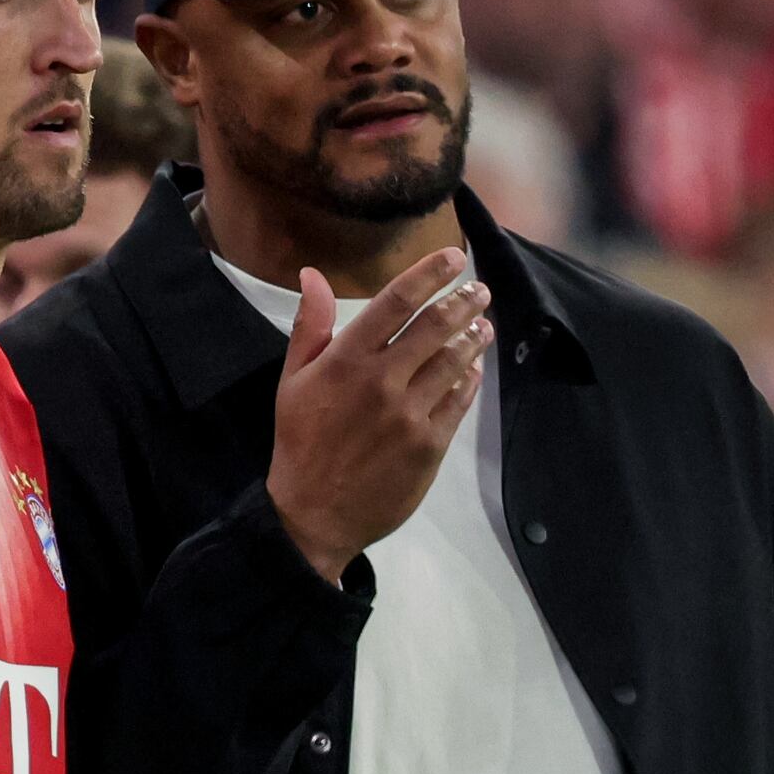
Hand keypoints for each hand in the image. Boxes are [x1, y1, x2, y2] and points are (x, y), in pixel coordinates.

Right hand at [265, 248, 492, 581]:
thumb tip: (313, 274)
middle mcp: (382, 382)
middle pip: (436, 326)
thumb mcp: (291, 382)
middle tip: (478, 289)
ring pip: (454, 361)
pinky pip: (459, 401)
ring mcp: (410, 415)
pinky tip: (473, 368)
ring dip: (473, 336)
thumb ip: (310, 326)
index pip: (396, 302)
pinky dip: (470, 379)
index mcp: (346, 361)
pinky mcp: (429, 445)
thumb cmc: (300, 443)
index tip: (453, 257)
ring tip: (482, 324)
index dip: (429, 273)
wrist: (311, 516)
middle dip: (464, 300)